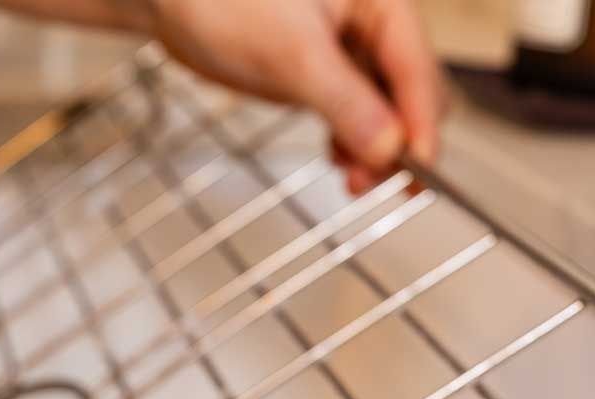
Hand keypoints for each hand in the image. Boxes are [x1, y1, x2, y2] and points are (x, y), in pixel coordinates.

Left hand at [145, 0, 446, 192]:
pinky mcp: (321, 72)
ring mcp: (347, 50)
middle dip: (400, 141)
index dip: (422, 126)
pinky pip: (353, 113)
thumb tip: (390, 149)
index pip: (418, 70)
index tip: (417, 174)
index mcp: (381, 3)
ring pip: (383, 109)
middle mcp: (370, 24)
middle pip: (409, 93)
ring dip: (376, 149)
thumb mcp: (292, 53)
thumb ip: (344, 100)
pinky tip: (341, 163)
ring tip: (355, 183)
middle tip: (376, 185)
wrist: (172, 1)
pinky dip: (351, 141)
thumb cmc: (226, 1)